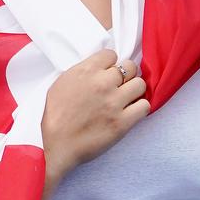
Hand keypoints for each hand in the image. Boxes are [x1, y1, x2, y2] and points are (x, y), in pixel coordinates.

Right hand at [40, 49, 149, 199]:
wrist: (56, 145)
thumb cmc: (54, 117)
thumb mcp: (61, 84)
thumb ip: (81, 72)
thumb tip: (98, 67)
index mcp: (85, 71)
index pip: (111, 54)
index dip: (110, 64)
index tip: (108, 73)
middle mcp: (102, 83)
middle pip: (130, 67)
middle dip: (126, 75)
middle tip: (120, 85)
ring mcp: (114, 102)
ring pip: (140, 84)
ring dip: (135, 90)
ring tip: (127, 98)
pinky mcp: (123, 122)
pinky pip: (145, 106)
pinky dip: (140, 108)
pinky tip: (132, 111)